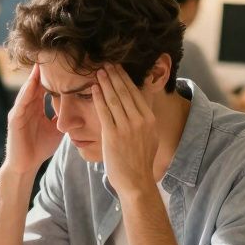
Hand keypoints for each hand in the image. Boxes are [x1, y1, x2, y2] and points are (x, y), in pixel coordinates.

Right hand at [2, 64, 63, 175]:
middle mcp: (26, 106)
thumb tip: (79, 109)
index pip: (44, 87)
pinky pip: (22, 102)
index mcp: (36, 108)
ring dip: (33, 77)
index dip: (53, 76)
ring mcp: (19, 112)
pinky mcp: (14, 119)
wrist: (26, 165)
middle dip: (42, 70)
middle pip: (35, 84)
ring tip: (40, 63)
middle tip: (50, 53)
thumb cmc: (39, 147)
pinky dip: (27, 92)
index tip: (62, 62)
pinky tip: (33, 82)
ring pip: (28, 90)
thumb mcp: (56, 129)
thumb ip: (63, 117)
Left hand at [94, 65, 158, 197]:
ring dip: (105, 83)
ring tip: (99, 72)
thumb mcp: (150, 136)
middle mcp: (140, 121)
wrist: (136, 181)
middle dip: (114, 76)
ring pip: (114, 99)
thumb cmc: (140, 160)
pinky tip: (94, 89)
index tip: (118, 68)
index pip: (136, 93)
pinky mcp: (113, 135)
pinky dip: (98, 98)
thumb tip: (139, 104)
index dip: (125, 79)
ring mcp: (126, 128)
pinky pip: (104, 112)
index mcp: (149, 119)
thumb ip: (144, 119)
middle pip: (125, 92)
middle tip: (106, 64)